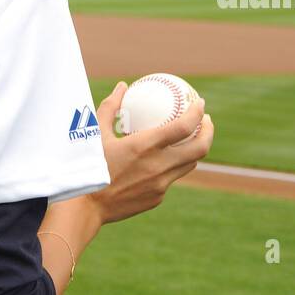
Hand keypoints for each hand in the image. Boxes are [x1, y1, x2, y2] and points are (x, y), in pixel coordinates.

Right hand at [89, 81, 214, 224]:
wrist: (85, 207)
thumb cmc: (88, 166)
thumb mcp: (96, 134)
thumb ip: (110, 108)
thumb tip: (122, 87)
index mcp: (144, 146)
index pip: (184, 126)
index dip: (197, 112)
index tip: (200, 103)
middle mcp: (158, 166)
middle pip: (200, 148)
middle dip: (208, 131)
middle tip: (205, 121)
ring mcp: (160, 185)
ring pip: (189, 164)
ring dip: (193, 149)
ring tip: (190, 139)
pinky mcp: (157, 198)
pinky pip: (170, 179)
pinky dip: (170, 167)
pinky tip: (162, 162)